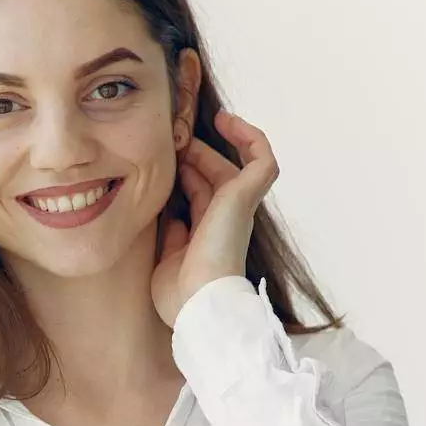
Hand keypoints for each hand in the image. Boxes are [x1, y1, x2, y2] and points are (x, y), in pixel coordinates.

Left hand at [150, 109, 278, 326]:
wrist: (197, 304)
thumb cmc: (180, 294)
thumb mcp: (166, 259)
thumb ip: (170, 236)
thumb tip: (170, 216)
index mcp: (207, 234)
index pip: (200, 196)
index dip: (185, 176)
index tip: (164, 163)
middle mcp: (226, 219)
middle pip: (215, 177)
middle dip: (193, 157)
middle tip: (170, 142)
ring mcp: (237, 207)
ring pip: (235, 165)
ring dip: (212, 145)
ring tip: (187, 130)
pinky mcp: (245, 197)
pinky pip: (261, 159)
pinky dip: (250, 137)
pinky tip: (226, 121)